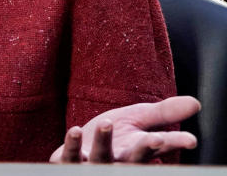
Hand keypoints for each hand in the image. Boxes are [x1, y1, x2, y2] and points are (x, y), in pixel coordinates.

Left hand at [50, 96, 199, 162]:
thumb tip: (196, 103)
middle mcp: (120, 163)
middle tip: (158, 139)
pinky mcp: (72, 163)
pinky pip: (72, 156)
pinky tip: (76, 130)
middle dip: (146, 151)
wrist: (79, 150)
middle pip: (136, 159)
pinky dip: (74, 145)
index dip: (174, 144)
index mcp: (138, 151)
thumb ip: (163, 113)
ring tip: (107, 123)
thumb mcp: (138, 120)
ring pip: (102, 158)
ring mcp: (95, 165)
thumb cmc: (113, 137)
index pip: (159, 147)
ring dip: (105, 142)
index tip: (190, 140)